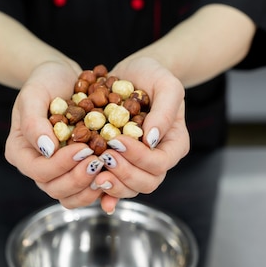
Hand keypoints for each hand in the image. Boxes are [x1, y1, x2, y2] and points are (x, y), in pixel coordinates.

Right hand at [5, 60, 108, 208]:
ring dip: (89, 188)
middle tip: (98, 161)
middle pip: (54, 189)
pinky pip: (84, 192)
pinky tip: (112, 176)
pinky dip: (99, 189)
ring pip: (69, 197)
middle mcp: (36, 167)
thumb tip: (47, 150)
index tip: (83, 148)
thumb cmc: (45, 81)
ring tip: (106, 170)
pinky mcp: (74, 172)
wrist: (63, 78)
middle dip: (78, 178)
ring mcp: (56, 173)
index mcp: (20, 152)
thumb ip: (34, 121)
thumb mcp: (34, 93)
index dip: (61, 164)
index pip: (39, 170)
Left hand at [92, 57, 189, 212]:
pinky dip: (103, 192)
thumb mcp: (166, 83)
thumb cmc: (153, 75)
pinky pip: (113, 187)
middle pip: (147, 183)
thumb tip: (152, 139)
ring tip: (94, 171)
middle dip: (124, 174)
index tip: (117, 141)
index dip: (139, 157)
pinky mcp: (119, 165)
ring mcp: (138, 165)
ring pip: (130, 189)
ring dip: (112, 184)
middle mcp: (157, 159)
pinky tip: (92, 188)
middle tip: (103, 158)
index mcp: (173, 144)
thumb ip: (165, 110)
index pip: (160, 163)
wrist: (132, 74)